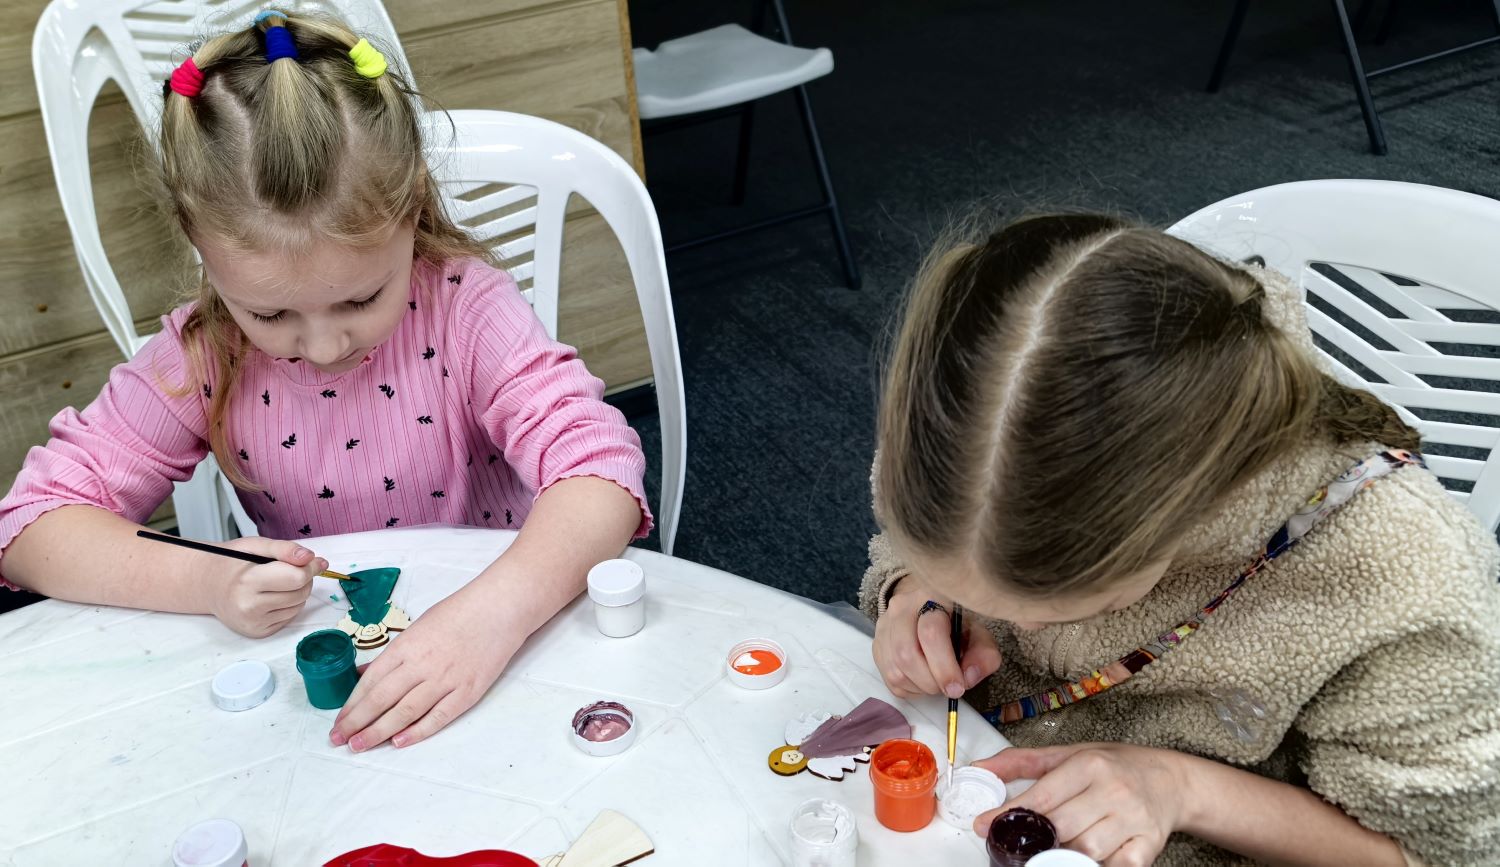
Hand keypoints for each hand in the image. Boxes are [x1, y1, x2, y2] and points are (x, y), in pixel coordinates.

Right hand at [210, 537, 323, 636]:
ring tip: (278, 582)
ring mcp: (253, 623)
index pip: (297, 578)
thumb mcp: (255, 546)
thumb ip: (285, 549)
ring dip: (297, 592)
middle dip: (304, 578)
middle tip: (289, 569)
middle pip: (301, 593)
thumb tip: (312, 558)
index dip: (309, 567)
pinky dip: (288, 605)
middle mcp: (249, 607)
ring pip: (299, 606)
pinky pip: (290, 617)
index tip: (311, 559)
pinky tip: (272, 596)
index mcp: (247, 581)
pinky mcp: (258, 632)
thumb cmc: (231, 562)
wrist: (207, 585)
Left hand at [330, 580, 520, 750]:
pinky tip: (399, 742)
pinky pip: (439, 716)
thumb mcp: (418, 627)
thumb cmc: (459, 613)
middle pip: (382, 699)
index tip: (338, 721)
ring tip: (359, 745)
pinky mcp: (468, 691)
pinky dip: (418, 731)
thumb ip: (393, 655)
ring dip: (379, 731)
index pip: (371, 682)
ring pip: (405, 712)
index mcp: (406, 646)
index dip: (351, 704)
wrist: (500, 608)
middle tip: (338, 740)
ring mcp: (446, 679)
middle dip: (357, 722)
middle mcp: (422, 664)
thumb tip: (364, 674)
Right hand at [873, 574, 1001, 698]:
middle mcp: (901, 607)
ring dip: (920, 687)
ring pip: (895, 669)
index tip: (958, 687)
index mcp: (931, 597)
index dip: (944, 667)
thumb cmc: (956, 624)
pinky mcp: (877, 644)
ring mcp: (884, 626)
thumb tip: (967, 678)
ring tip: (936, 682)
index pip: (930, 633)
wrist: (928, 609)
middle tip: (948, 688)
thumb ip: (983, 655)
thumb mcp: (979, 634)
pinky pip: (888, 678)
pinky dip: (909, 689)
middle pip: (906, 654)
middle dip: (931, 681)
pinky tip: (923, 680)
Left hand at [974, 743, 1191, 865]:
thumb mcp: (1069, 754)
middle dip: (1037, 838)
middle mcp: (1113, 789)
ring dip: (1066, 854)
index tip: (984, 825)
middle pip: (1061, 827)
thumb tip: (980, 769)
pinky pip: (1117, 866)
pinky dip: (1100, 865)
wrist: (1171, 780)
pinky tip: (1091, 856)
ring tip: (1058, 847)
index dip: (1010, 814)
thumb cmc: (1115, 766)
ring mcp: (1133, 818)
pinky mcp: (1149, 844)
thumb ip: (1021, 762)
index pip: (1042, 795)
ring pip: (1086, 849)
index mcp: (1089, 764)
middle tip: (1023, 842)